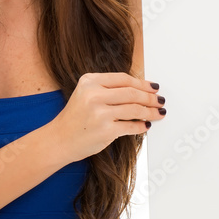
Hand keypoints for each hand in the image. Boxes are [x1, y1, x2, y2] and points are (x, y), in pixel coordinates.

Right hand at [52, 72, 166, 162]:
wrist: (59, 140)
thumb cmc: (75, 118)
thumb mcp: (86, 94)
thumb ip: (108, 89)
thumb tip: (140, 90)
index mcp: (89, 81)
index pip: (123, 79)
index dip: (142, 83)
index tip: (153, 87)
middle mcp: (94, 95)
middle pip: (132, 93)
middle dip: (150, 98)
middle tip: (159, 101)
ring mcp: (100, 113)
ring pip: (135, 109)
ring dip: (150, 112)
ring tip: (158, 113)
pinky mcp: (106, 130)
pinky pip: (131, 126)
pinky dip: (142, 126)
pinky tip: (146, 126)